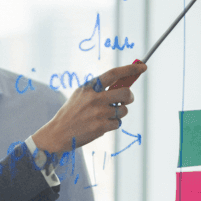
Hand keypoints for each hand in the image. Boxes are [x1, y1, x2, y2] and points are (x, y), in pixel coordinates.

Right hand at [31, 61, 145, 153]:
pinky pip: (117, 123)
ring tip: (105, 116)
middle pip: (125, 93)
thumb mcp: (81, 95)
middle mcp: (94, 98)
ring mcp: (98, 113)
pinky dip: (112, 125)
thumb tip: (124, 85)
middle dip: (129, 97)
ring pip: (123, 110)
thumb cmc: (72, 113)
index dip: (130, 69)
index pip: (114, 73)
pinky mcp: (101, 127)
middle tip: (126, 100)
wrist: (58, 133)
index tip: (143, 67)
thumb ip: (99, 89)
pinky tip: (99, 125)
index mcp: (89, 87)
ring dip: (119, 114)